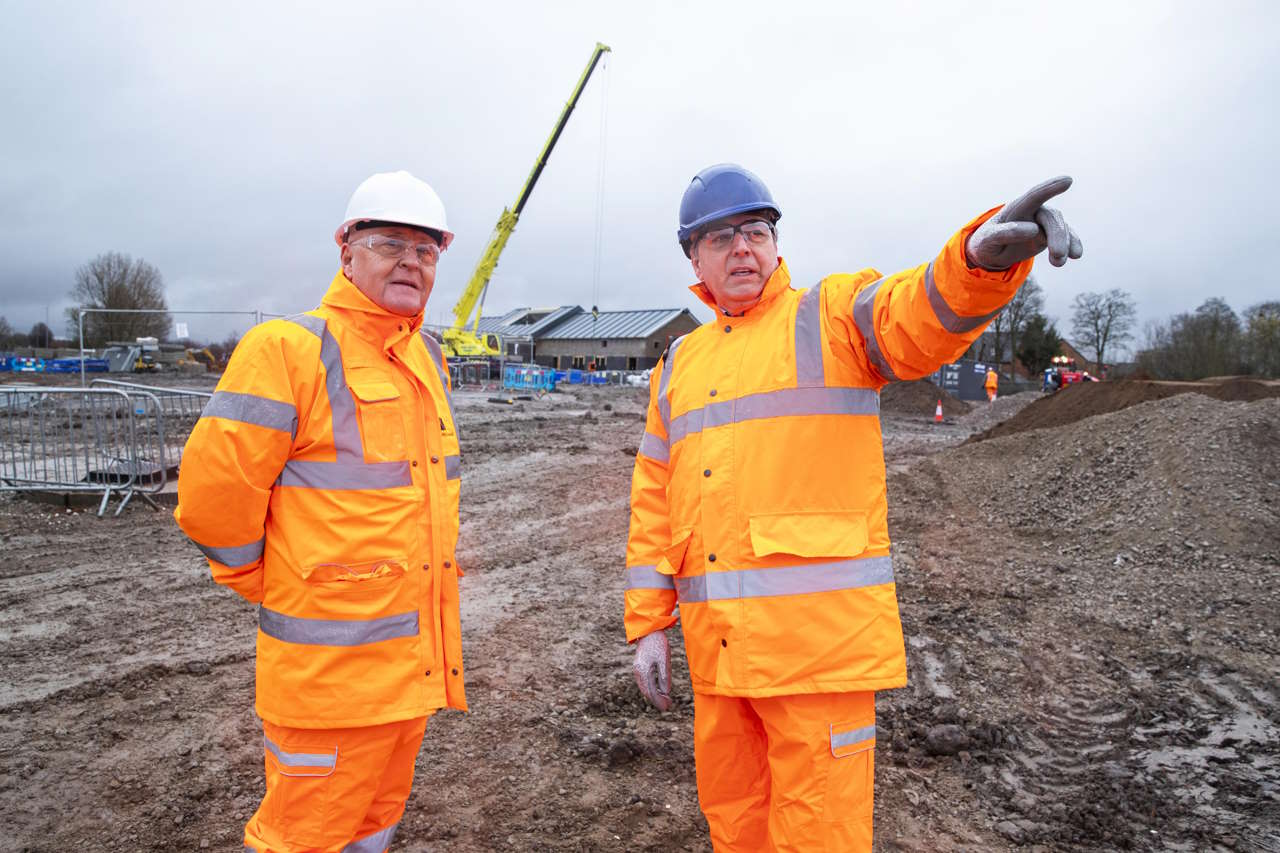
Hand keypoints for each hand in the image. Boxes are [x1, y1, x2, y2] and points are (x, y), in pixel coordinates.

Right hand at [632, 630, 671, 710]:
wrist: (649, 630)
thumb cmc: (658, 643)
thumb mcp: (664, 659)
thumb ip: (664, 676)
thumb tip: (666, 691)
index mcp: (644, 671)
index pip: (651, 691)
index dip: (659, 700)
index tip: (667, 707)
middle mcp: (638, 672)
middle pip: (647, 691)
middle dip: (657, 700)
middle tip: (668, 706)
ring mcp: (637, 669)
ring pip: (644, 687)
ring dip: (654, 695)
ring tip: (665, 699)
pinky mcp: (639, 666)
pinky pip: (644, 682)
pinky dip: (651, 688)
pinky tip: (658, 690)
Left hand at [966, 176, 1082, 270]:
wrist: (994, 250)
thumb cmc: (988, 241)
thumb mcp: (988, 240)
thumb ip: (1005, 233)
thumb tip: (1034, 229)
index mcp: (1016, 208)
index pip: (1034, 195)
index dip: (1050, 188)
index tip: (1068, 180)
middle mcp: (1033, 211)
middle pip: (1050, 217)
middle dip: (1057, 235)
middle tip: (1057, 255)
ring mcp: (1044, 222)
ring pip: (1060, 227)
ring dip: (1064, 244)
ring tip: (1058, 263)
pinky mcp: (1051, 234)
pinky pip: (1066, 237)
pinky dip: (1073, 244)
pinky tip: (1076, 254)